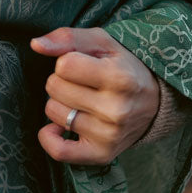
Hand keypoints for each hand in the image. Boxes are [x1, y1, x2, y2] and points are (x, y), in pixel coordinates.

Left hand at [29, 25, 159, 165]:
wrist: (155, 102)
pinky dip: (49, 137)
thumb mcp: (103, 43)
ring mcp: (109, 135)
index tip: (83, 65)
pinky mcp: (102, 154)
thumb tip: (36, 45)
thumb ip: (68, 38)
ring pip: (53, 112)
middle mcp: (116, 109)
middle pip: (54, 88)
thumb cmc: (124, 67)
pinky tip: (57, 127)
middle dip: (62, 81)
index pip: (63, 65)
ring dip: (60, 103)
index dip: (68, 61)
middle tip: (82, 83)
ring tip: (81, 101)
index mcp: (119, 77)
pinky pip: (59, 151)